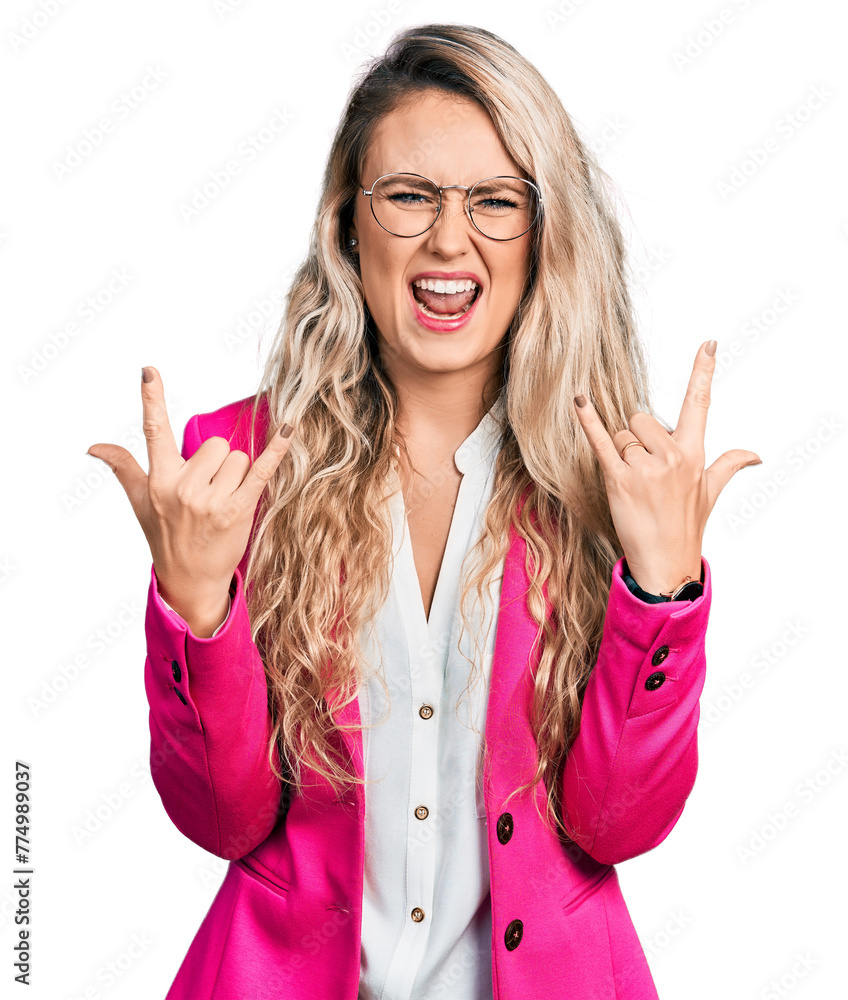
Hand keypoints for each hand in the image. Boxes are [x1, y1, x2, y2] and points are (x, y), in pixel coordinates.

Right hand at [87, 367, 295, 629]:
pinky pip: (262, 470)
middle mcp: (183, 488)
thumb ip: (123, 469)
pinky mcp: (238, 510)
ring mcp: (211, 500)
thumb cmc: (166, 537)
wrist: (190, 580)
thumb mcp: (141, 503)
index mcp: (160, 481)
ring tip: (224, 501)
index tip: (149, 371)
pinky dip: (277, 449)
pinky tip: (289, 428)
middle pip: (216, 445)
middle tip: (210, 492)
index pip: (154, 433)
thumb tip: (94, 446)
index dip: (152, 400)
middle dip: (219, 463)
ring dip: (238, 475)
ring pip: (239, 458)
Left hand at [573, 340, 760, 594]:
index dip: (703, 372)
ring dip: (620, 455)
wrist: (665, 563)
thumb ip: (730, 465)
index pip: (699, 404)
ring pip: (621, 436)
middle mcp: (671, 456)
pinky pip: (601, 442)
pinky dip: (587, 421)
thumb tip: (756, 455)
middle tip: (645, 475)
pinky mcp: (618, 480)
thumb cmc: (686, 527)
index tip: (708, 344)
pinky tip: (579, 400)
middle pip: (641, 420)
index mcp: (694, 454)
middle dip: (637, 441)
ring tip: (633, 485)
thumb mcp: (710, 492)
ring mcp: (645, 468)